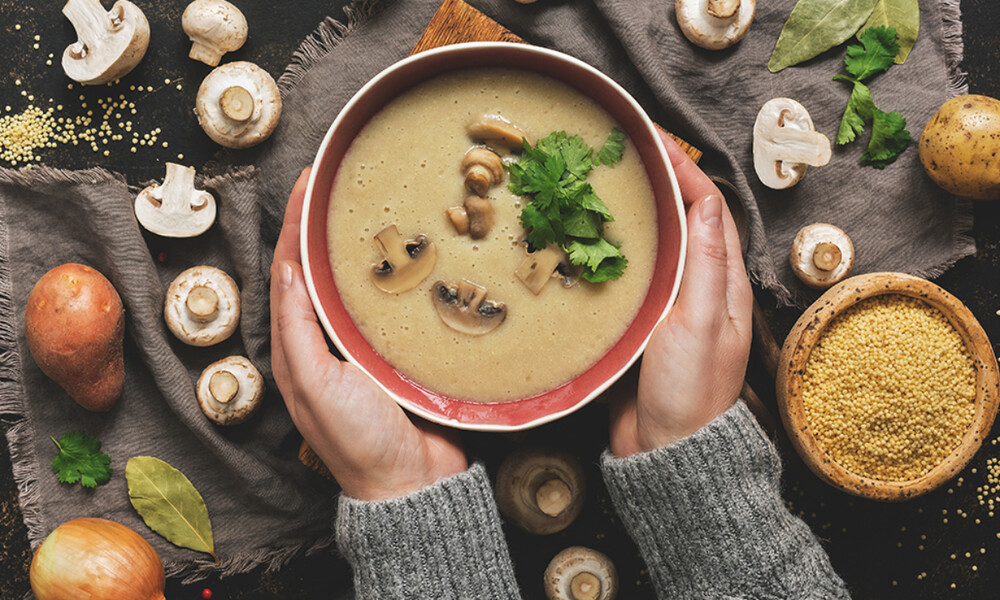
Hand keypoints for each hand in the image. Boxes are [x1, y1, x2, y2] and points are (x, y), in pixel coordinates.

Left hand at [270, 169, 467, 500]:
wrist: (412, 484)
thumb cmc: (357, 441)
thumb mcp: (313, 384)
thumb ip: (296, 330)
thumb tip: (286, 271)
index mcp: (296, 347)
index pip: (290, 272)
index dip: (296, 225)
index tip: (310, 183)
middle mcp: (326, 341)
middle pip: (324, 270)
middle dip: (330, 226)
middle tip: (346, 184)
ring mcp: (364, 347)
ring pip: (361, 283)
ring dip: (366, 245)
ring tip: (381, 207)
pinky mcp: (399, 353)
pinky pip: (395, 305)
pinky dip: (399, 275)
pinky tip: (416, 254)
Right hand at [610, 134, 752, 456]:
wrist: (666, 452)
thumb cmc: (692, 392)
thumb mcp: (702, 324)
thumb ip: (706, 265)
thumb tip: (707, 202)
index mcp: (722, 281)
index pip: (706, 208)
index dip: (682, 169)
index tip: (652, 139)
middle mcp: (696, 287)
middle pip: (676, 220)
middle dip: (652, 183)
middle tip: (615, 155)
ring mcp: (665, 305)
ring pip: (647, 245)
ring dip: (626, 214)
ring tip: (593, 187)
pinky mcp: (637, 324)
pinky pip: (622, 277)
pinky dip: (604, 252)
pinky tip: (579, 243)